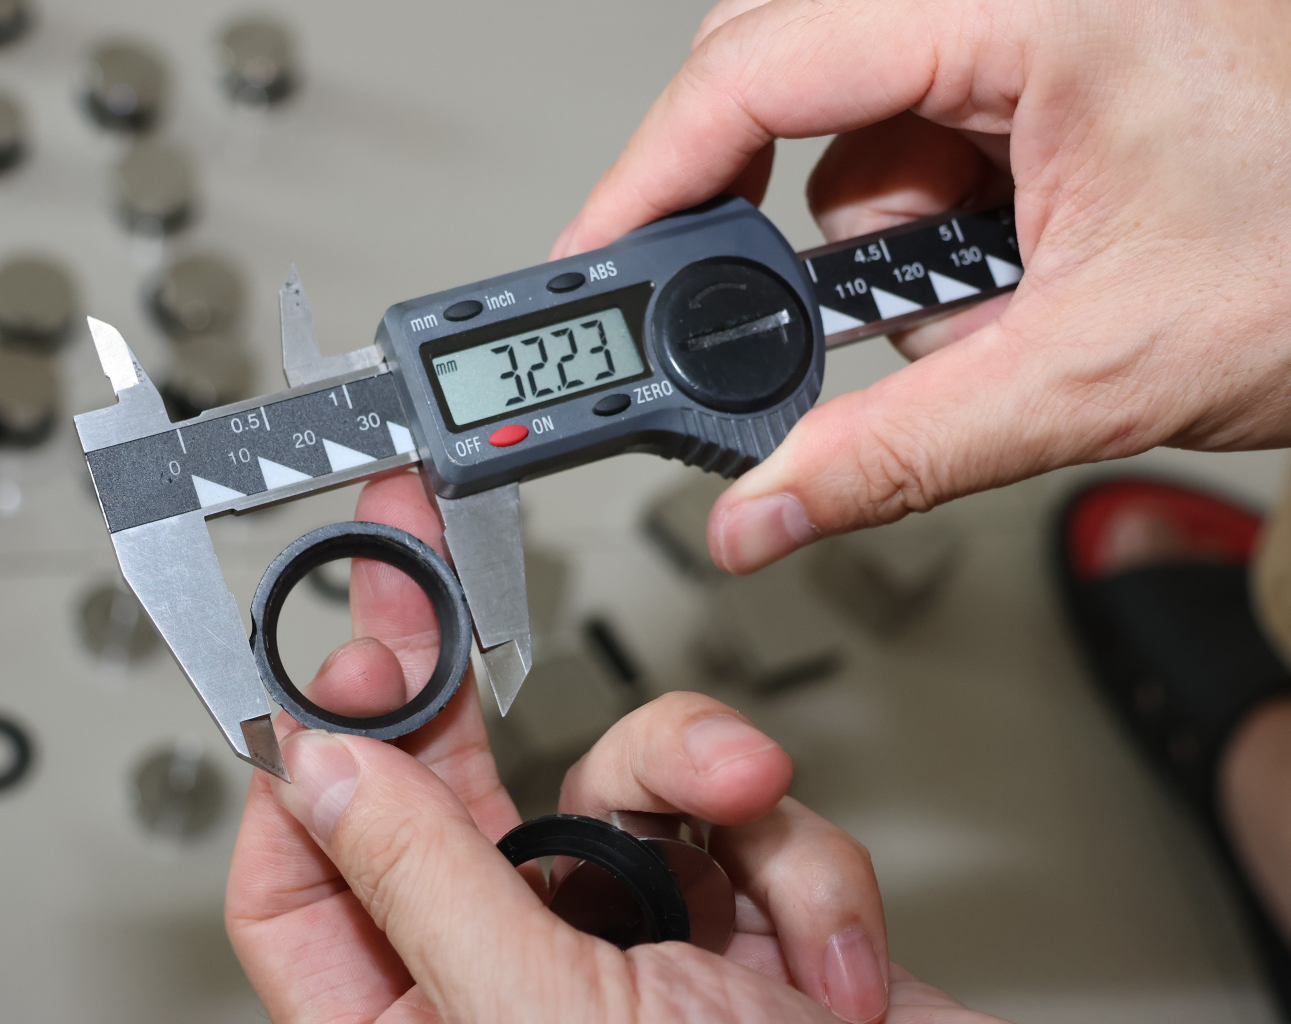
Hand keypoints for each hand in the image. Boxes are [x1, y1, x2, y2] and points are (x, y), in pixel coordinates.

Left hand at [225, 470, 929, 1022]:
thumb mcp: (544, 1021)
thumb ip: (424, 884)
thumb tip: (324, 770)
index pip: (301, 890)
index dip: (308, 767)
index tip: (335, 659)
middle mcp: (510, 992)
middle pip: (441, 803)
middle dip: (443, 681)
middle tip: (417, 564)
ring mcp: (632, 956)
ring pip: (621, 784)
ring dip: (703, 782)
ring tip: (748, 806)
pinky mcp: (741, 928)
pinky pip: (743, 826)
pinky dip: (805, 873)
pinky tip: (828, 962)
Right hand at [552, 0, 1290, 574]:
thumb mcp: (1096, 374)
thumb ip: (899, 452)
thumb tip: (762, 508)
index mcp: (1035, 6)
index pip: (760, 62)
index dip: (653, 171)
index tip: (597, 257)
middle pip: (790, 80)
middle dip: (797, 230)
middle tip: (815, 328)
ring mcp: (1030, 24)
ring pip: (857, 132)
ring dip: (890, 250)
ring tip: (1014, 310)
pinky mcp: (1042, 64)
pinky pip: (920, 142)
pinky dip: (937, 233)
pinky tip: (1026, 275)